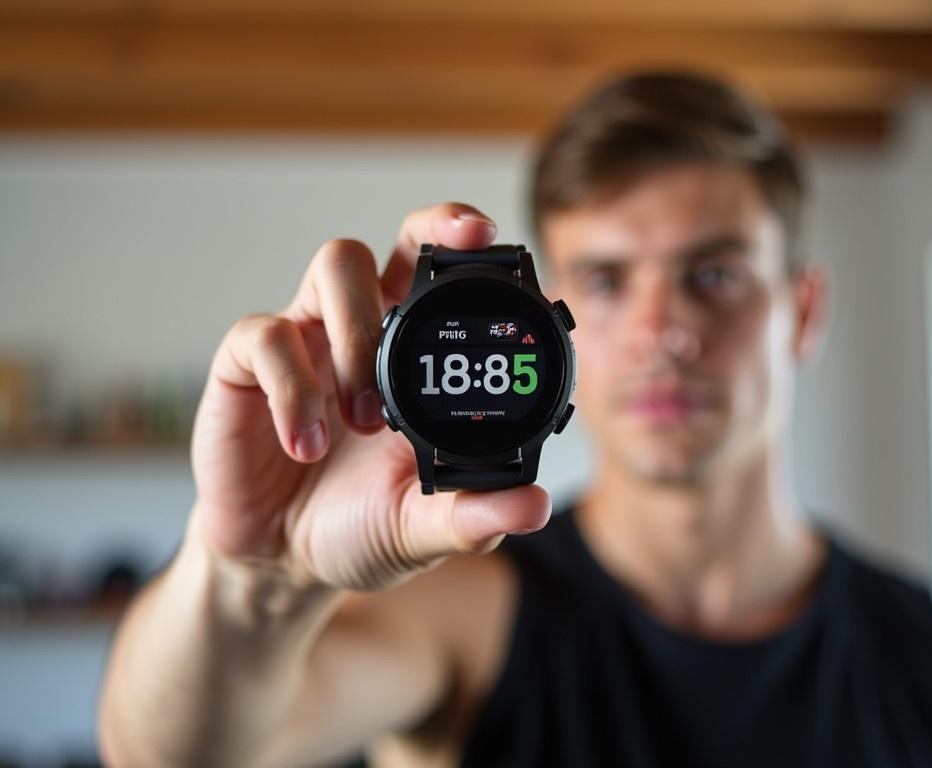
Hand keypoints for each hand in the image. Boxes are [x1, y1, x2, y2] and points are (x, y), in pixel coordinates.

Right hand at [189, 203, 550, 589]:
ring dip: (360, 333)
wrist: (281, 561)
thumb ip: (472, 514)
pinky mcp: (243, 367)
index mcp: (413, 356)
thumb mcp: (420, 526)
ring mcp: (304, 341)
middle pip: (398, 240)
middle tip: (462, 251)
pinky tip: (309, 444)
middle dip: (432, 227)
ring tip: (365, 420)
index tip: (497, 243)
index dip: (472, 247)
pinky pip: (264, 336)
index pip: (447, 278)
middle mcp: (361, 332)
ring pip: (334, 265)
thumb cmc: (358, 526)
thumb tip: (536, 506)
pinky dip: (293, 389)